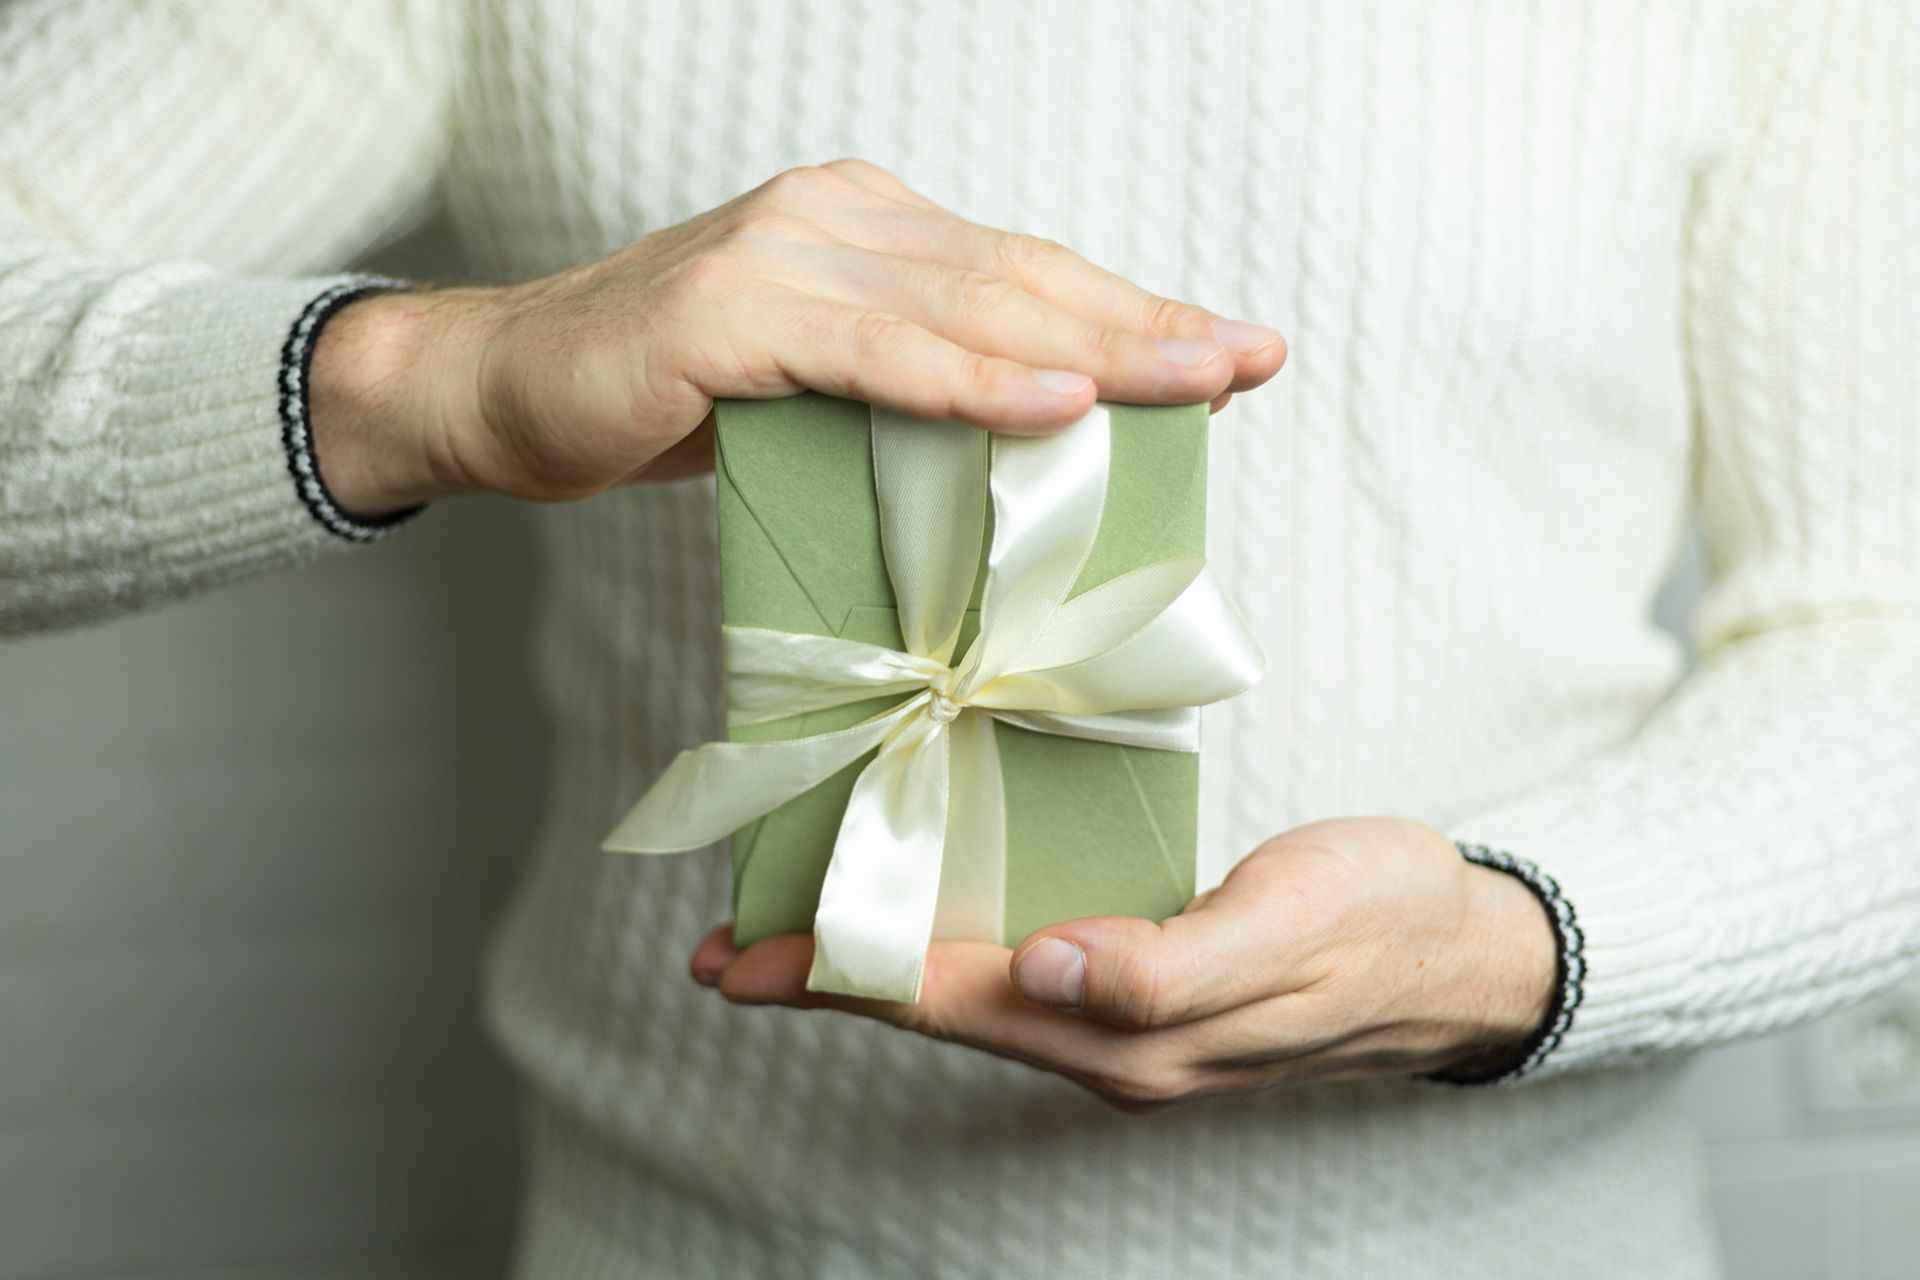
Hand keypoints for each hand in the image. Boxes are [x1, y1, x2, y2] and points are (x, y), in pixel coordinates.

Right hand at [309, 158, 1287, 516]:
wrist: (498, 395)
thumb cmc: (659, 406)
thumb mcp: (812, 396)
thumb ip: (904, 395)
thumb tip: (1026, 449)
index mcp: (865, 228)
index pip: (1025, 273)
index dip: (1133, 313)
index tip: (1232, 355)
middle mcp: (837, 217)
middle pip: (1021, 279)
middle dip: (1144, 328)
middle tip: (1247, 364)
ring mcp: (782, 254)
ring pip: (967, 305)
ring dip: (1092, 350)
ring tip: (1193, 382)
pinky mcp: (729, 312)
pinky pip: (875, 352)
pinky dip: (970, 381)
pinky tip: (1054, 403)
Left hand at [691, 817, 1556, 1111]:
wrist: (1459, 949)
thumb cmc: (1379, 918)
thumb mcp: (1290, 928)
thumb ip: (1171, 965)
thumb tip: (1048, 970)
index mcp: (1136, 1036)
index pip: (955, 1003)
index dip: (844, 977)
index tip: (747, 959)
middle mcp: (1112, 1045)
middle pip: (940, 1013)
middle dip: (829, 981)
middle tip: (727, 953)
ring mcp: (1124, 1026)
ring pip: (969, 1000)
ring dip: (873, 969)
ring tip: (791, 935)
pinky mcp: (1140, 990)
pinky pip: (1015, 974)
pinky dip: (943, 948)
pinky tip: (915, 917)